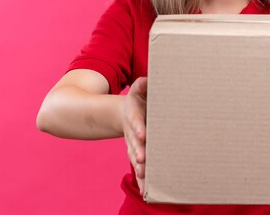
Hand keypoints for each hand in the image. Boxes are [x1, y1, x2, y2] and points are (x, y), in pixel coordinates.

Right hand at [120, 76, 147, 194]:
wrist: (123, 113)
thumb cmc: (138, 100)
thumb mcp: (138, 90)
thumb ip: (142, 85)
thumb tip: (147, 80)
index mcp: (134, 115)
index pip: (136, 121)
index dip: (138, 127)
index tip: (143, 134)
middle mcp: (132, 131)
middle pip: (134, 143)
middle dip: (139, 152)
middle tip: (143, 160)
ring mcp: (133, 143)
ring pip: (135, 156)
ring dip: (139, 166)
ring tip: (143, 176)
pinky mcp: (136, 152)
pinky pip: (139, 166)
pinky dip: (142, 178)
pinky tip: (146, 189)